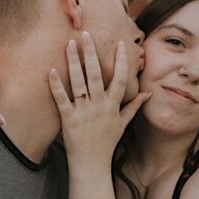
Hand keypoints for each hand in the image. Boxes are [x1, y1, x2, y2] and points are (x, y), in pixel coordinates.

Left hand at [49, 32, 149, 164]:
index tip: (120, 43)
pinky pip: (62, 99)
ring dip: (73, 62)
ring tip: (69, 43)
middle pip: (96, 75)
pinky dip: (56, 85)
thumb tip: (148, 93)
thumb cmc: (107, 142)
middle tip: (85, 34)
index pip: (120, 79)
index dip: (121, 61)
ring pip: (79, 82)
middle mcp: (99, 106)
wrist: (91, 164)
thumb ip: (134, 106)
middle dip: (91, 53)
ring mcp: (84, 112)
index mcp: (113, 105)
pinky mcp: (68, 119)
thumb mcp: (123, 123)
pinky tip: (51, 70)